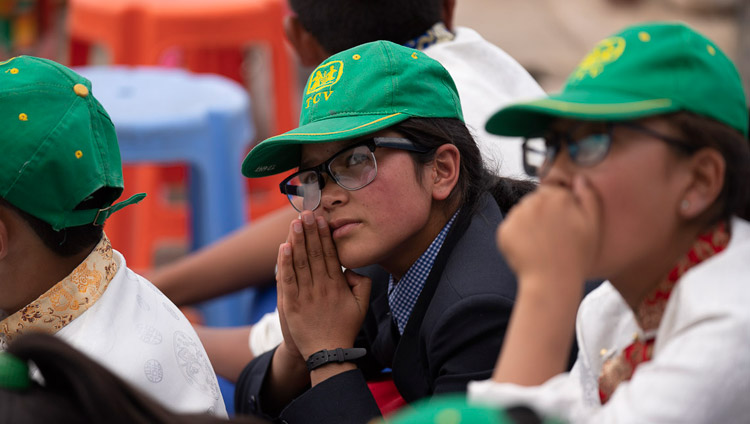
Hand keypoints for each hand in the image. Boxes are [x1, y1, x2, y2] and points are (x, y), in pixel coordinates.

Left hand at [276, 211, 371, 360]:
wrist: (327, 353)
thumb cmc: (344, 327)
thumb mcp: (362, 306)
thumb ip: (362, 284)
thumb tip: (351, 269)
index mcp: (338, 285)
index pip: (330, 254)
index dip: (325, 235)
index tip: (322, 219)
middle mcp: (322, 287)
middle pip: (315, 253)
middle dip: (310, 231)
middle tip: (306, 212)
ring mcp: (305, 296)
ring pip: (300, 262)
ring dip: (298, 240)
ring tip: (295, 223)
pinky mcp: (291, 304)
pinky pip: (287, 280)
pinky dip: (285, 263)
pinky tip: (284, 247)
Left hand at [497, 175, 601, 290]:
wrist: (552, 282)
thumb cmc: (576, 257)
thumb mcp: (593, 225)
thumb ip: (589, 197)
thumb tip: (579, 178)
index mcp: (558, 197)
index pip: (552, 190)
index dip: (557, 206)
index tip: (561, 222)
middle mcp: (535, 201)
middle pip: (535, 200)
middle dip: (541, 213)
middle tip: (551, 237)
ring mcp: (517, 215)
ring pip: (521, 213)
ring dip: (528, 224)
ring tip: (540, 245)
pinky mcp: (504, 230)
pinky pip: (510, 228)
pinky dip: (516, 237)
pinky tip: (529, 250)